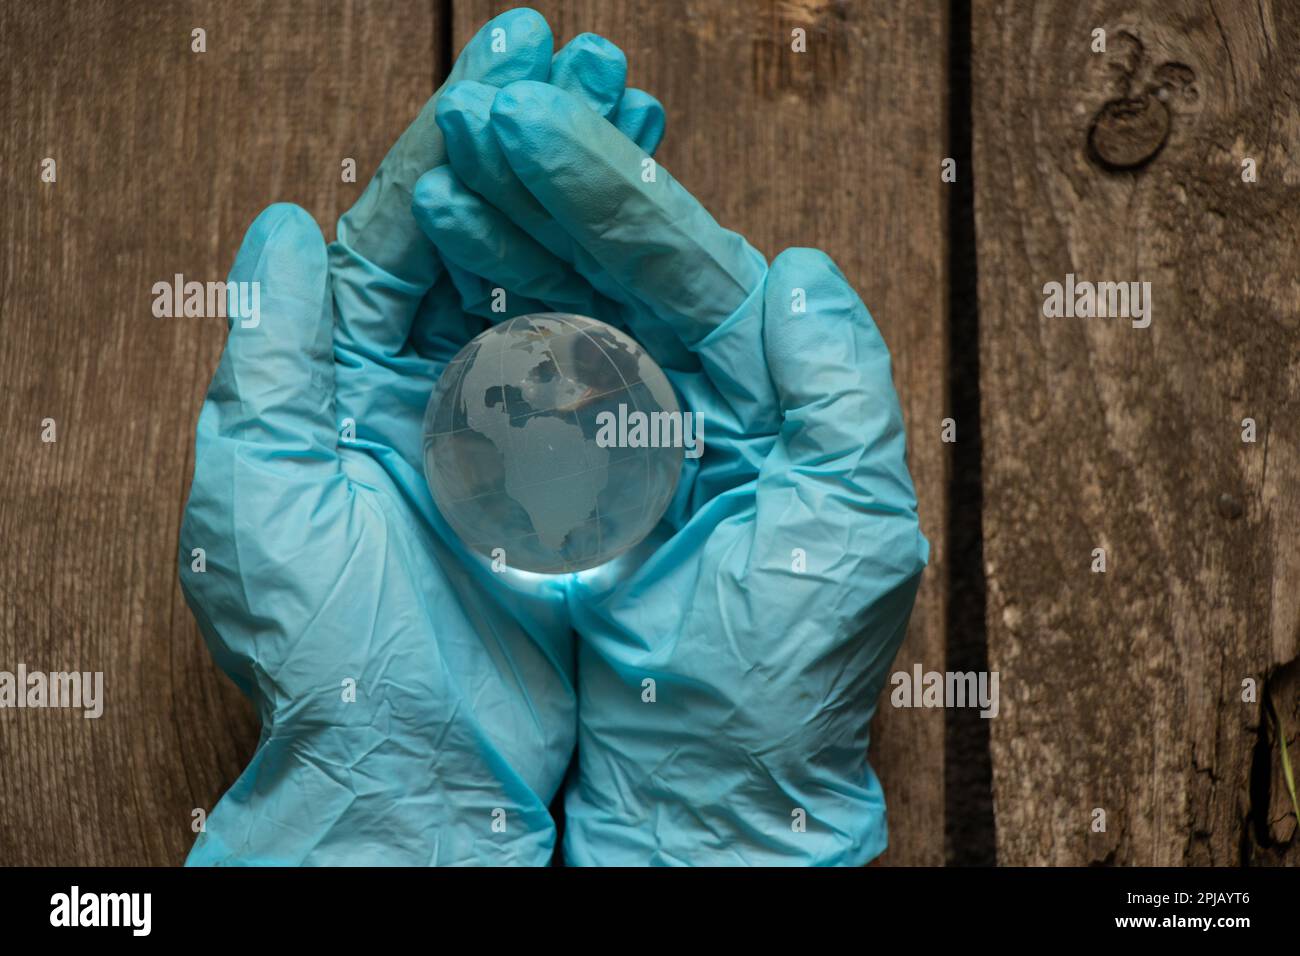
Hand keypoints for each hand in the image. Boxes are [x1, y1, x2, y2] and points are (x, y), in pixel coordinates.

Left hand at [180, 10, 664, 864]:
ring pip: (549, 290)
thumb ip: (274, 359)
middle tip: (593, 63)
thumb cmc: (330, 654)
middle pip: (482, 242)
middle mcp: (423, 394)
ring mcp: (502, 432)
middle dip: (535, 149)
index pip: (395, 234)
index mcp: (344, 386)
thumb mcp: (268, 500)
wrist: (424, 772)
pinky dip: (627, 300)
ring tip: (640, 116)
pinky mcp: (569, 479)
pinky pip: (599, 372)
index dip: (449, 142)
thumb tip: (284, 225)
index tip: (509, 62)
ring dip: (589, 203)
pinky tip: (663, 239)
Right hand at [415, 80, 928, 864]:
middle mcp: (693, 395)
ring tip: (447, 157)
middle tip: (479, 106)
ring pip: (558, 302)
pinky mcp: (557, 480)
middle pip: (615, 264)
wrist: (705, 784)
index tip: (543, 120)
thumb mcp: (850, 528)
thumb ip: (841, 390)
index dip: (616, 188)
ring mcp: (619, 433)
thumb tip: (803, 267)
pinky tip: (442, 253)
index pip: (687, 263)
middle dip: (549, 182)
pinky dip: (480, 314)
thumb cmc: (785, 675)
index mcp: (764, 390)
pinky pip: (517, 380)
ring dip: (506, 226)